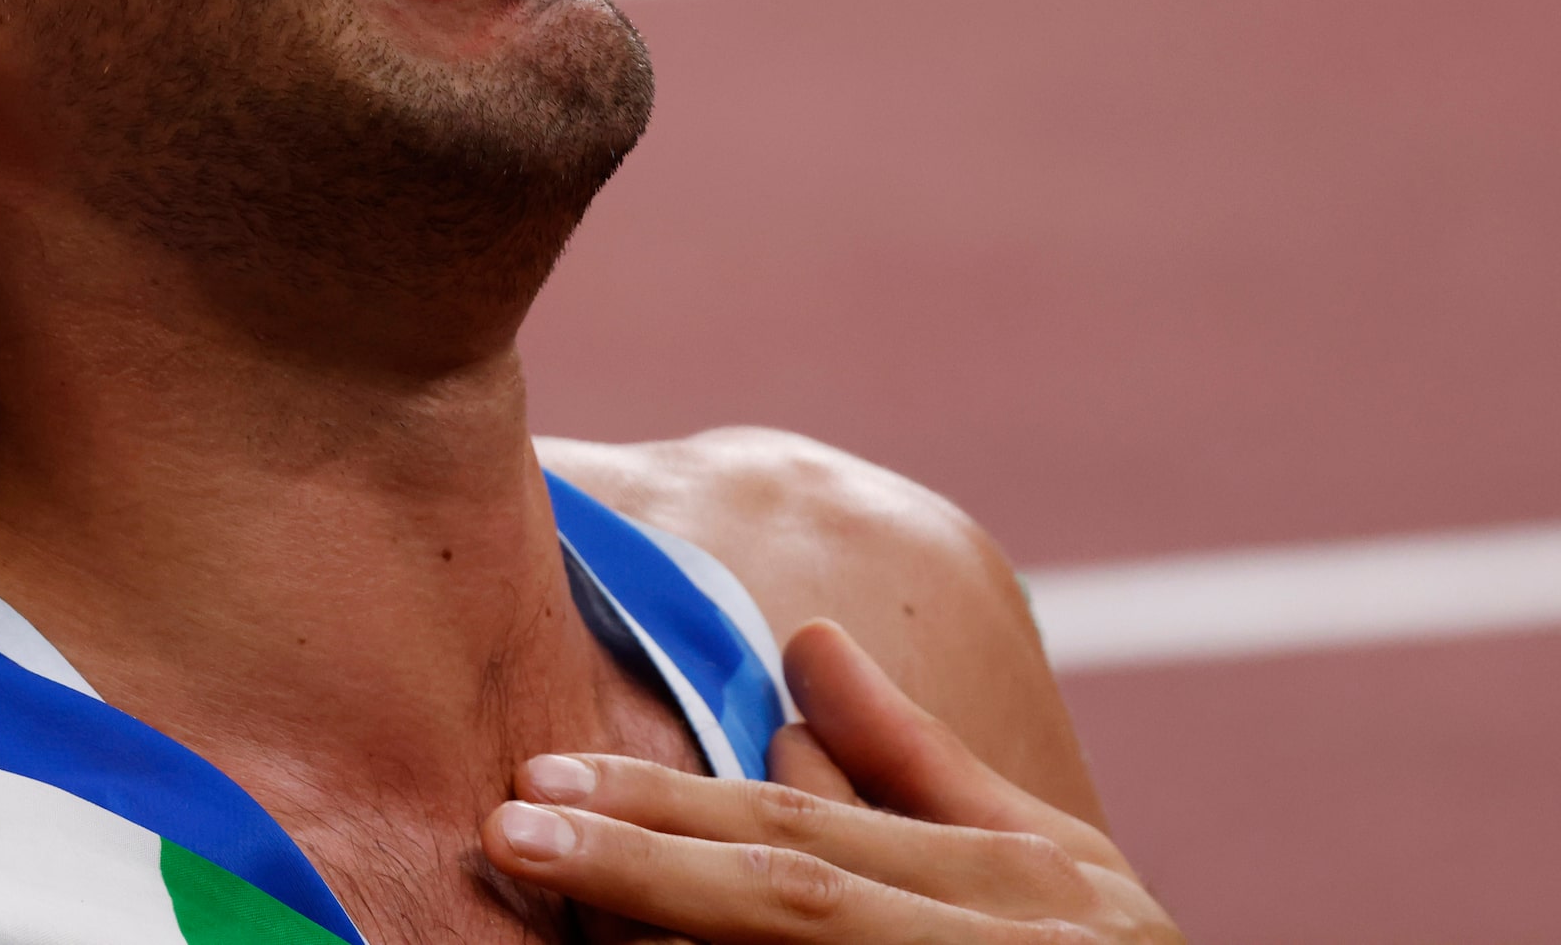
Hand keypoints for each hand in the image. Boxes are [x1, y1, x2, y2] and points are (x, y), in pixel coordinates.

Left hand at [480, 621, 1183, 943]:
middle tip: (513, 826)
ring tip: (554, 905)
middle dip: (642, 866)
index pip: (805, 834)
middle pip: (793, 900)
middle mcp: (1009, 944)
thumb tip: (805, 645)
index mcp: (1021, 880)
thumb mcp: (1046, 871)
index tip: (545, 776)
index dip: (668, 807)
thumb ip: (919, 764)